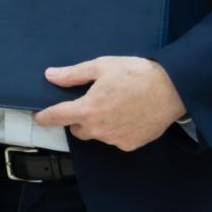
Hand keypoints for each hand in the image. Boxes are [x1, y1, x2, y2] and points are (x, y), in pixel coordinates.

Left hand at [32, 56, 185, 150]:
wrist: (172, 89)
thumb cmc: (136, 74)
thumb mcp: (102, 66)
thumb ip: (73, 74)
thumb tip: (50, 76)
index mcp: (87, 109)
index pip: (57, 117)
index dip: (45, 117)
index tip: (39, 117)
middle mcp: (98, 129)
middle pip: (77, 128)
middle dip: (79, 118)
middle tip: (92, 101)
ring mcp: (114, 139)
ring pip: (97, 134)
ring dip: (99, 124)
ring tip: (115, 105)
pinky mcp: (130, 145)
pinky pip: (115, 139)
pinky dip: (116, 130)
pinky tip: (128, 115)